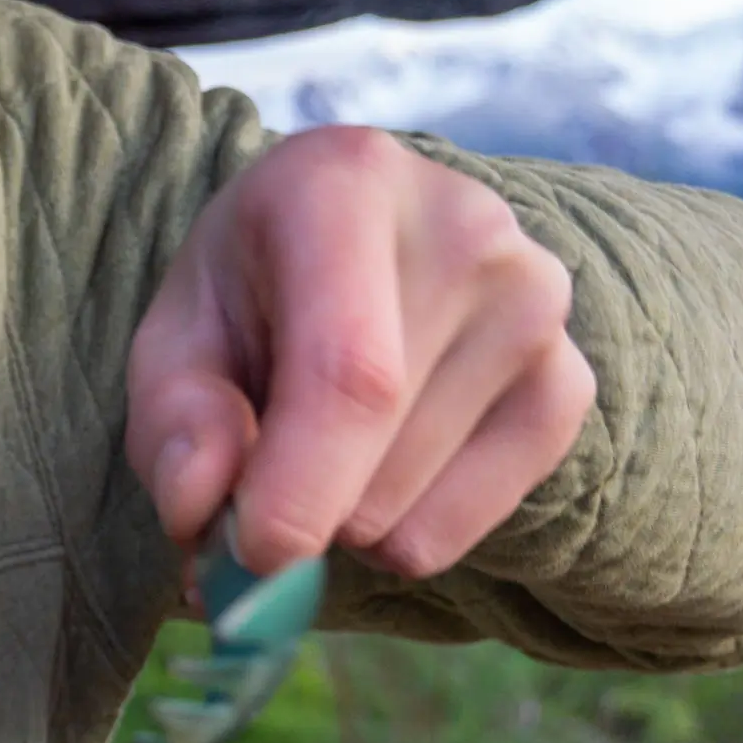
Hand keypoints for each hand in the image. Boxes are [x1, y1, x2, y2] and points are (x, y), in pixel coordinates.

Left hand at [127, 127, 593, 578]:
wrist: (358, 249)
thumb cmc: (252, 293)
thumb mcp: (178, 336)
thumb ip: (174, 421)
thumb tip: (202, 506)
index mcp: (346, 186)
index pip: (349, 369)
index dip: (298, 485)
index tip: (251, 556)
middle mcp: (465, 231)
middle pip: (379, 447)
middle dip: (293, 509)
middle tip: (250, 480)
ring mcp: (536, 307)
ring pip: (411, 507)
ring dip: (340, 519)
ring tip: (325, 438)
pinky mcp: (569, 382)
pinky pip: (468, 529)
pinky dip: (402, 535)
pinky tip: (385, 460)